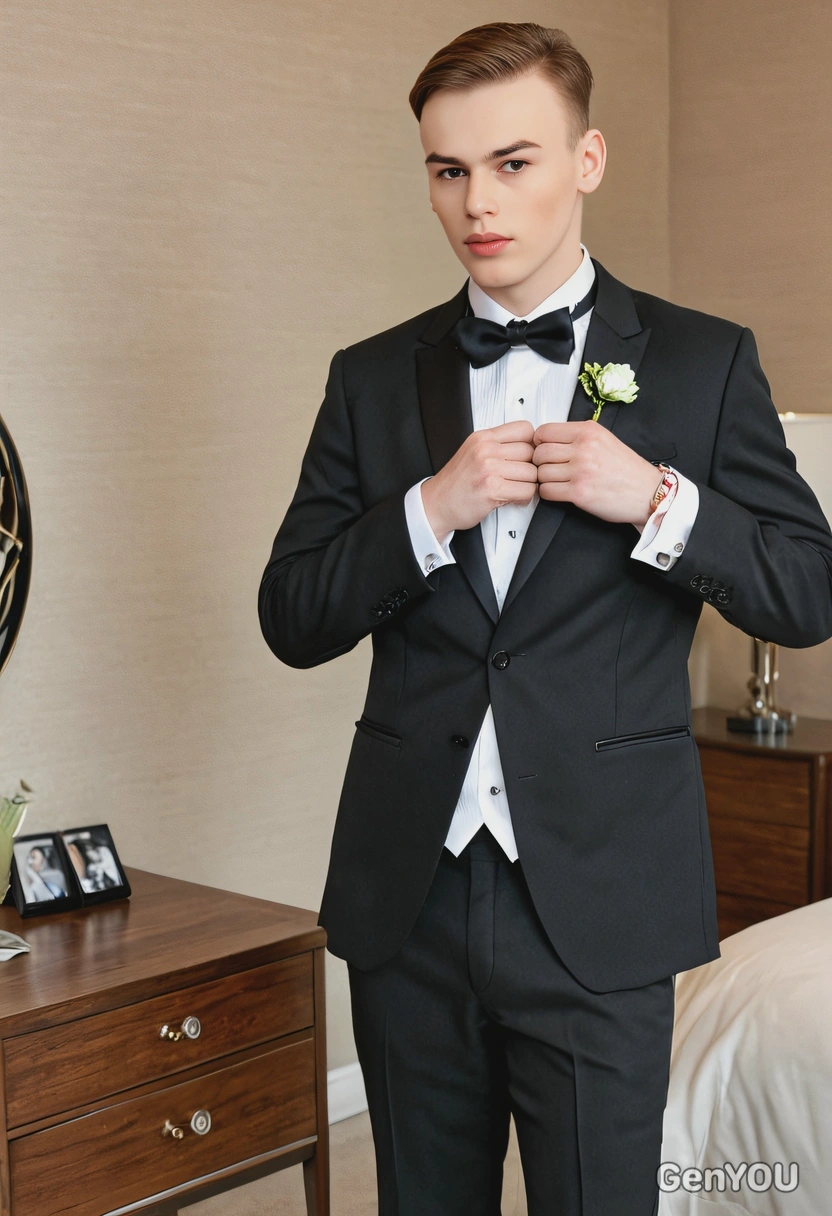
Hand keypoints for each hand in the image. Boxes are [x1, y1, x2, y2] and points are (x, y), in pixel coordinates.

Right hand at [421, 420, 537, 539]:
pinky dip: (523, 498)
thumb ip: (497, 446)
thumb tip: (530, 446)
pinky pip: (527, 490)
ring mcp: (489, 468)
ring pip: (532, 473)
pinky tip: (512, 498)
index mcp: (482, 437)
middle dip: (529, 467)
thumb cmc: (455, 483)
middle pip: (531, 452)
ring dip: (527, 484)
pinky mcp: (492, 489)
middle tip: (519, 477)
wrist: (435, 504)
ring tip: (514, 489)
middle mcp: (485, 450)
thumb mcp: (473, 452)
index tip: (525, 456)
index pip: (525, 429)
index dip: (531, 444)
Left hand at [532, 419, 662, 526]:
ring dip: (545, 479)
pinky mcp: (579, 492)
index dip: (538, 442)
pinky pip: (547, 491)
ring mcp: (581, 470)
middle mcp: (584, 448)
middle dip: (540, 462)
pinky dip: (548, 493)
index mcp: (589, 431)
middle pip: (539, 452)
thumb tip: (547, 439)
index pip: (545, 431)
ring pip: (541, 472)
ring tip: (558, 480)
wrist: (647, 493)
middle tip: (549, 467)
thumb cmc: (627, 469)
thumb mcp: (604, 439)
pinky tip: (560, 491)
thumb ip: (577, 436)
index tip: (542, 448)